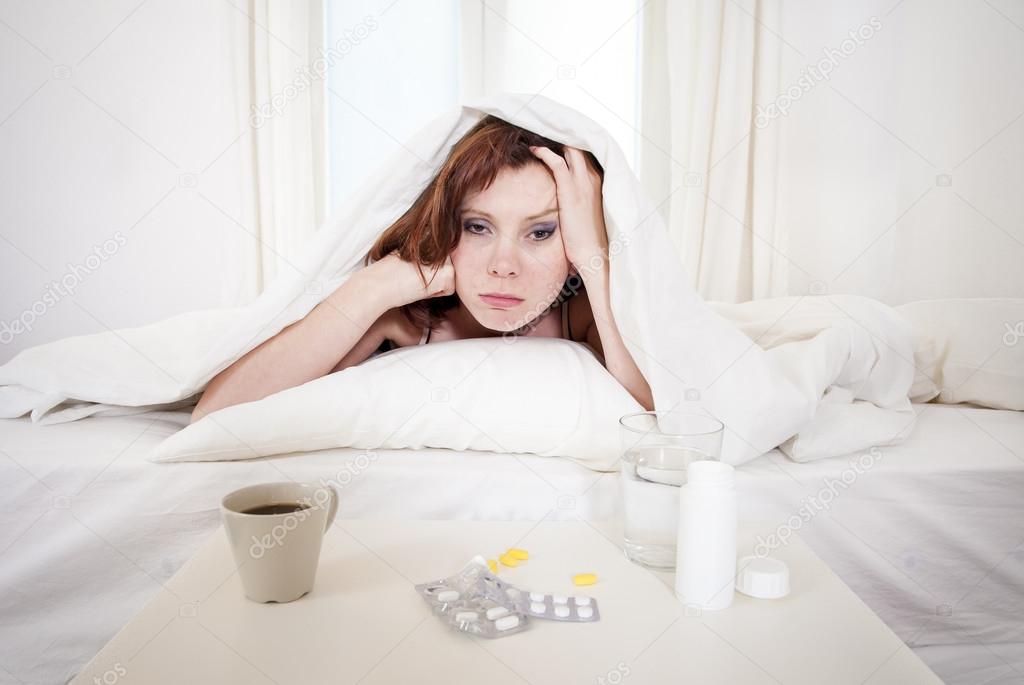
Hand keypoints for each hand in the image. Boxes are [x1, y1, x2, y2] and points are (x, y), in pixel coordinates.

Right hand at [370, 251, 455, 306]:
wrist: (379, 283)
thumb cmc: (388, 271)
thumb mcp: (408, 252)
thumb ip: (424, 250)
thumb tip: (434, 258)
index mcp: (430, 235)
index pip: (441, 256)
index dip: (427, 267)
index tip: (412, 270)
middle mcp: (440, 243)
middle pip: (447, 266)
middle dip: (434, 276)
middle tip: (413, 276)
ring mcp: (445, 258)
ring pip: (449, 277)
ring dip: (435, 284)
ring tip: (416, 281)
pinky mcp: (448, 273)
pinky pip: (450, 290)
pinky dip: (436, 294)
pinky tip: (420, 288)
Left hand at [529, 145, 608, 276]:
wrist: (595, 255)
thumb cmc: (589, 240)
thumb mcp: (586, 214)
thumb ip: (578, 201)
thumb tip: (566, 202)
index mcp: (599, 182)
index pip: (587, 152)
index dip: (572, 142)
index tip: (555, 135)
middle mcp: (594, 178)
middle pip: (579, 145)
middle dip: (562, 135)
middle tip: (543, 128)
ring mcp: (584, 183)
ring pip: (570, 148)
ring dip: (553, 139)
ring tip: (537, 134)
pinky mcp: (571, 190)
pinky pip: (558, 162)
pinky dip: (546, 152)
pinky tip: (535, 150)